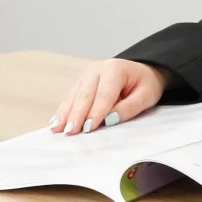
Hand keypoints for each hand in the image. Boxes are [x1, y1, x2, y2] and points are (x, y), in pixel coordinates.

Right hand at [48, 59, 169, 135]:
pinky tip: (55, 123)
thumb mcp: (146, 96)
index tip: (88, 128)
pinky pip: (71, 97)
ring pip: (74, 96)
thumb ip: (129, 107)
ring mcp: (86, 74)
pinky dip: (63, 111)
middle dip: (77, 115)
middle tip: (69, 132)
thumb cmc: (145, 84)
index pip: (104, 95)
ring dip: (65, 114)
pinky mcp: (81, 82)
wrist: (142, 71)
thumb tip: (109, 120)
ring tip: (56, 129)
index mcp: (116, 70)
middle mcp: (97, 69)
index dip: (96, 113)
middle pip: (85, 95)